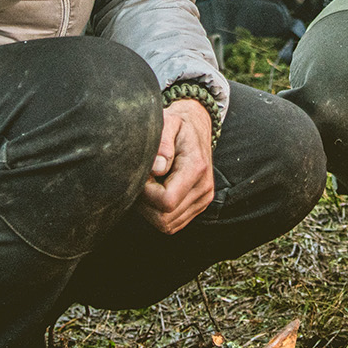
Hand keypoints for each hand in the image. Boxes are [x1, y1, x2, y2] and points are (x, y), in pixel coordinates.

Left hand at [139, 98, 215, 232]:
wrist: (197, 128)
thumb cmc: (178, 125)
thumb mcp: (168, 122)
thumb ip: (162, 142)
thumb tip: (156, 168)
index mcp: (196, 168)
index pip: (166, 201)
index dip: (146, 193)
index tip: (143, 174)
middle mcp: (204, 188)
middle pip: (164, 218)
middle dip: (146, 203)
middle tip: (144, 179)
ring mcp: (203, 199)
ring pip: (167, 225)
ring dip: (151, 209)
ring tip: (151, 184)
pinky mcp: (199, 205)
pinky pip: (172, 224)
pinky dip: (159, 213)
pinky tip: (157, 192)